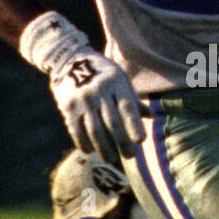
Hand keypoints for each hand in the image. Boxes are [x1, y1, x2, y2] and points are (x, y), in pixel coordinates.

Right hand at [19, 11, 143, 162]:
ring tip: (111, 158)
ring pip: (95, 131)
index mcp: (116, 82)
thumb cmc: (102, 73)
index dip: (134, 126)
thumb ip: (133, 99)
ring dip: (104, 148)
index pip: (127, 108)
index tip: (140, 141)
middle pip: (112, 123)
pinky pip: (77, 131)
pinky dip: (85, 143)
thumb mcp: (120, 78)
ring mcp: (82, 99)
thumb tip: (150, 116)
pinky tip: (91, 151)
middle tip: (129, 155)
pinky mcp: (68, 107)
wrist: (68, 60)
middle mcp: (99, 90)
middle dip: (122, 142)